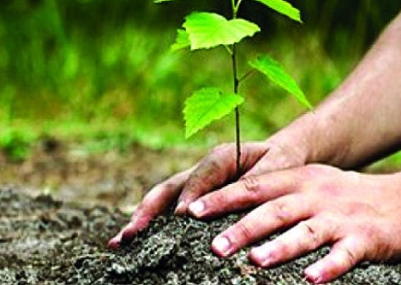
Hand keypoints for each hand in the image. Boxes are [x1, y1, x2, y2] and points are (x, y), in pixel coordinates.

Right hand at [108, 140, 305, 248]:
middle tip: (133, 233)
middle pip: (170, 187)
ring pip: (162, 200)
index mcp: (223, 156)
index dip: (192, 193)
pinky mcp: (192, 198)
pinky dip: (150, 225)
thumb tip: (236, 201)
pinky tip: (132, 244)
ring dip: (141, 219)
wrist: (280, 156)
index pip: (204, 174)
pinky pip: (168, 210)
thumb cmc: (280, 161)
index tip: (183, 216)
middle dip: (150, 210)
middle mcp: (202, 170)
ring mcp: (193, 184)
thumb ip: (258, 180)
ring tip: (121, 242)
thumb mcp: (277, 166)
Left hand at [186, 165, 400, 282]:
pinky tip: (311, 280)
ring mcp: (340, 218)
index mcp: (300, 180)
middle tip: (214, 246)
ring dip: (281, 247)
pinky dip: (328, 267)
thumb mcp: (312, 183)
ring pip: (306, 232)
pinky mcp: (364, 239)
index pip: (255, 187)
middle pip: (275, 210)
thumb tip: (231, 208)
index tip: (193, 211)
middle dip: (243, 228)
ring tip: (256, 262)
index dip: (223, 198)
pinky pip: (344, 255)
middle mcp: (316, 196)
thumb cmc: (346, 195)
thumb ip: (277, 192)